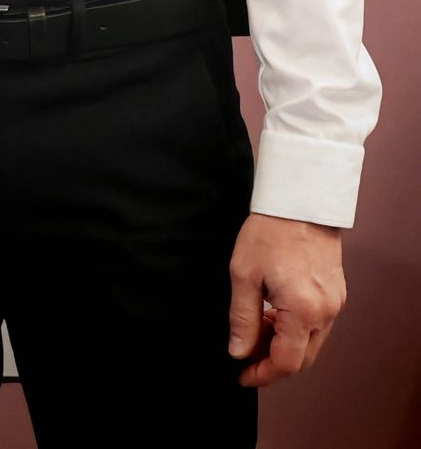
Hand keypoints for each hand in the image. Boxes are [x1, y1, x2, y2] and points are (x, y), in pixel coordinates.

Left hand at [228, 213, 345, 385]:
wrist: (300, 201)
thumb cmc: (270, 230)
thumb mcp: (244, 273)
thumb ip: (242, 317)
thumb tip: (238, 351)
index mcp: (303, 311)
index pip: (286, 362)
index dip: (262, 373)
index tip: (243, 374)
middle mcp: (325, 313)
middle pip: (301, 358)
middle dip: (272, 361)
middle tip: (245, 350)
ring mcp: (335, 304)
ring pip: (310, 343)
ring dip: (283, 344)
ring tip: (256, 325)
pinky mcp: (337, 294)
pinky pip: (317, 325)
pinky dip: (295, 328)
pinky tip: (274, 313)